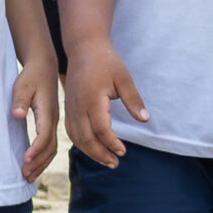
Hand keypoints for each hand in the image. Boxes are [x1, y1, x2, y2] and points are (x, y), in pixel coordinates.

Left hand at [13, 56, 59, 181]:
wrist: (44, 67)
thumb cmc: (31, 76)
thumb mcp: (22, 85)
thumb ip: (19, 100)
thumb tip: (17, 114)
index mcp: (47, 112)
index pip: (44, 136)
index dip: (35, 150)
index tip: (24, 161)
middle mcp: (53, 120)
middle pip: (50, 148)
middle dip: (38, 164)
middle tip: (24, 176)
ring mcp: (53, 123)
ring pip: (51, 149)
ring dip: (41, 164)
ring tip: (29, 177)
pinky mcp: (50, 123)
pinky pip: (50, 145)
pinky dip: (43, 158)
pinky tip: (34, 165)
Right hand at [64, 40, 146, 167]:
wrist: (84, 49)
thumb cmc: (107, 62)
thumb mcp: (124, 79)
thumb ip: (133, 100)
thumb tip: (145, 120)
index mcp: (93, 99)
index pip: (101, 129)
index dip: (112, 143)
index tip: (123, 152)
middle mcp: (78, 106)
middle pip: (86, 138)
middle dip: (101, 154)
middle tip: (115, 164)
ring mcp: (70, 107)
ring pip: (76, 137)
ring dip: (90, 152)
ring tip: (106, 160)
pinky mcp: (68, 107)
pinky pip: (71, 131)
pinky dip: (81, 143)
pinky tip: (93, 148)